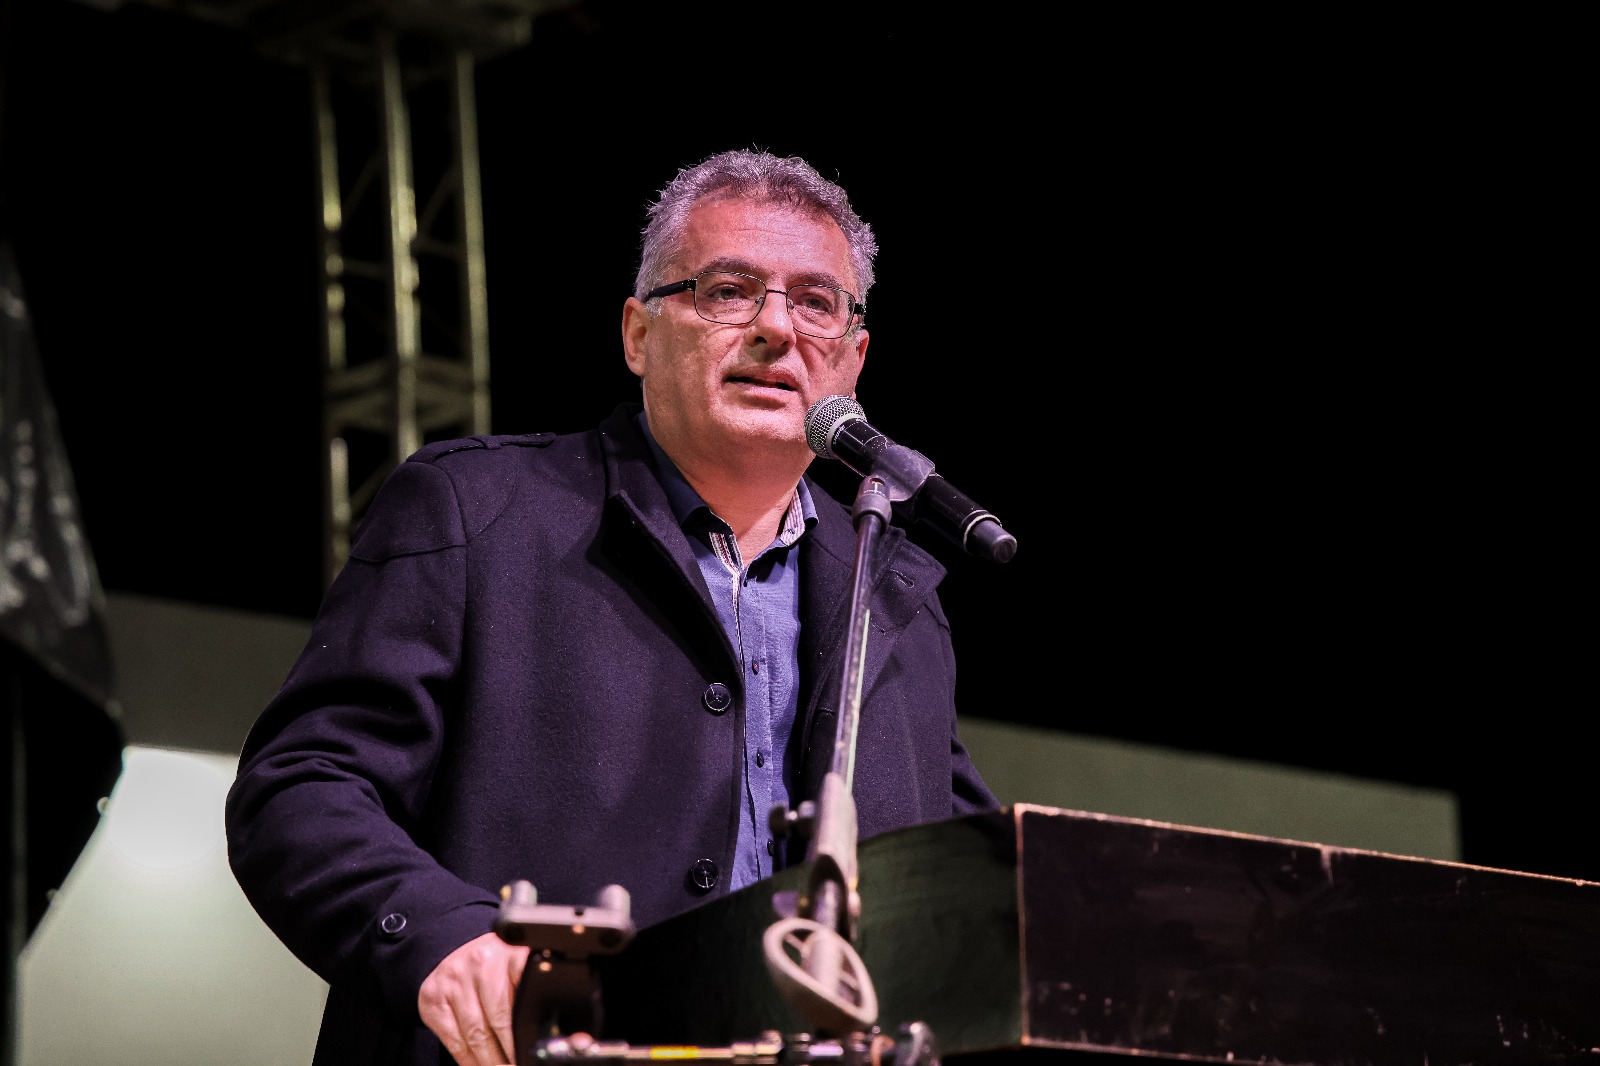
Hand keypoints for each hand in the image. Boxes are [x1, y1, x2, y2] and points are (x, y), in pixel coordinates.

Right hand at [418, 931, 530, 1065]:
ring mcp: (454, 980)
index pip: (526, 992)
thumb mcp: (517, 968)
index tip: (531, 1052)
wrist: (455, 953)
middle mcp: (481, 963)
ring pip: (476, 1035)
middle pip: (501, 1020)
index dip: (528, 1030)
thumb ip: (530, 991)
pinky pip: (454, 1041)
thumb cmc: (494, 967)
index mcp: (511, 953)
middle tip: (518, 1064)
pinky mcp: (433, 999)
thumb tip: (543, 1033)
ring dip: (491, 1062)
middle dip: (511, 1052)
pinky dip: (468, 1061)